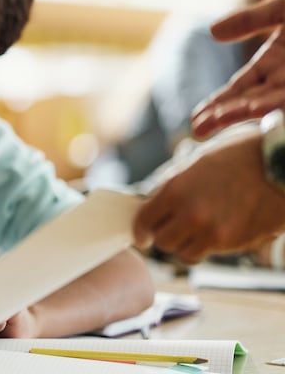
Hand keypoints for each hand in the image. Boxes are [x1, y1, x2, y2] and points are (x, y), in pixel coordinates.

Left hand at [133, 132, 284, 260]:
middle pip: (162, 241)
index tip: (141, 234)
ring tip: (193, 232)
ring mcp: (212, 231)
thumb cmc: (240, 156)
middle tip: (170, 230)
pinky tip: (211, 234)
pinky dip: (205, 248)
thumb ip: (175, 184)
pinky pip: (207, 254)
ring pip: (183, 253)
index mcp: (176, 188)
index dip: (140, 229)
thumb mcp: (198, 161)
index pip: (144, 220)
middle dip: (163, 236)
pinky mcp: (233, 243)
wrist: (281, 166)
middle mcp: (190, 213)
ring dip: (184, 245)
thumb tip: (156, 201)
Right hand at [192, 0, 284, 138]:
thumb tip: (212, 32)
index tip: (196, 118)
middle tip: (197, 130)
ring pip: (278, 103)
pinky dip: (282, 107)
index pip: (240, 89)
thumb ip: (251, 20)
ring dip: (256, 111)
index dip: (218, 103)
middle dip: (226, 115)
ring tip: (230, 117)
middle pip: (253, 101)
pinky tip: (266, 111)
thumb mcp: (284, 8)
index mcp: (275, 63)